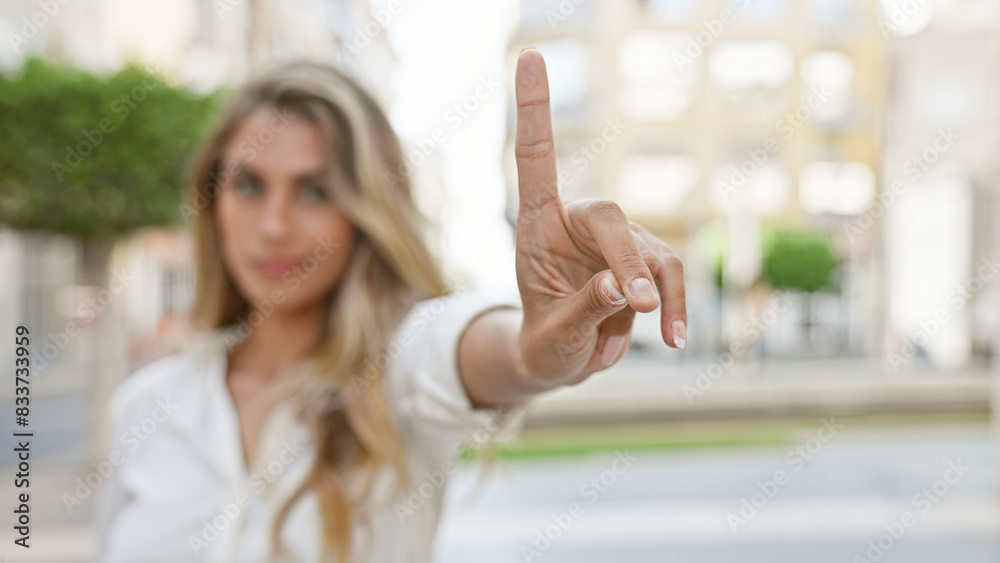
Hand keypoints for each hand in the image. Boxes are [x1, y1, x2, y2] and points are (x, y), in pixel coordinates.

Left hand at [513, 47, 686, 387]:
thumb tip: (627, 288)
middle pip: (612, 220)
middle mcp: (577, 223)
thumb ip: (585, 310)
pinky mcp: (646, 260)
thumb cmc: (544, 342)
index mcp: (536, 226)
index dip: (533, 110)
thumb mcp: (553, 335)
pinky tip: (669, 339)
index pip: (535, 160)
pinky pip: (670, 278)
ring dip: (651, 301)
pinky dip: (672, 309)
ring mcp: (617, 241)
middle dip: (629, 264)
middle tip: (638, 307)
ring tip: (612, 348)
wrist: (559, 361)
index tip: (530, 55)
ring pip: (654, 256)